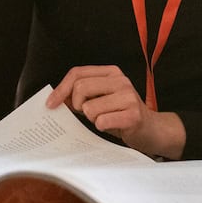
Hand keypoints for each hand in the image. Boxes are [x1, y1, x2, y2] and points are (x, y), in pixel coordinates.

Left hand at [47, 65, 183, 157]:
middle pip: (81, 88)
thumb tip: (56, 98)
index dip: (60, 89)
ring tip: (103, 119)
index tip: (50, 104)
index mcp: (112, 72)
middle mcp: (121, 81)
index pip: (78, 73)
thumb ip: (82, 94)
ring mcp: (129, 97)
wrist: (150, 129)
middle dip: (77, 105)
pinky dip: (101, 127)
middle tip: (86, 113)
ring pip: (89, 108)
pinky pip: (102, 121)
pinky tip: (111, 126)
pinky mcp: (133, 115)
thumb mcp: (102, 98)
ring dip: (91, 118)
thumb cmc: (121, 114)